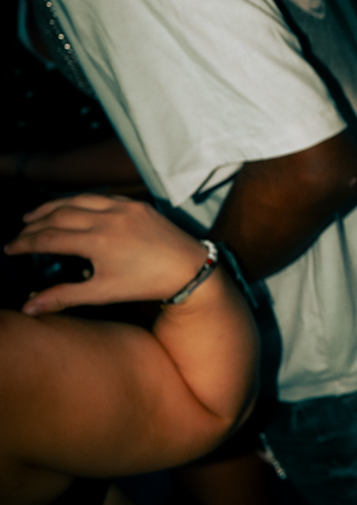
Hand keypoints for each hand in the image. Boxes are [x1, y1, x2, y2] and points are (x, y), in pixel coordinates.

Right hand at [5, 195, 217, 315]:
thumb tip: (28, 308)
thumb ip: (64, 296)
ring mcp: (121, 207)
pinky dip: (79, 200)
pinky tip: (69, 206)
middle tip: (18, 233)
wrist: (189, 267)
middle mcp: (106, 219)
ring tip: (33, 215)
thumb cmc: (145, 284)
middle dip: (34, 224)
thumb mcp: (103, 293)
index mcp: (96, 242)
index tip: (9, 248)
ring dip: (52, 206)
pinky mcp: (135, 203)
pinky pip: (99, 196)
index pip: (48, 239)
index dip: (24, 243)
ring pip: (77, 200)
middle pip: (58, 216)